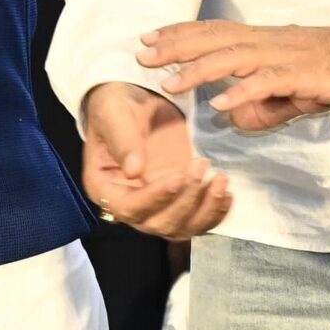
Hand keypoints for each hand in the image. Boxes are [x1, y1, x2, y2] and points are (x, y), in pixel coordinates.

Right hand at [82, 81, 231, 238]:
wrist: (135, 100)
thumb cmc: (117, 106)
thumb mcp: (114, 115)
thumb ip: (123, 141)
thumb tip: (134, 171)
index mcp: (103, 188)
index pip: (128, 208)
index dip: (154, 199)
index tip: (177, 177)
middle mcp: (128, 205)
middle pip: (158, 224)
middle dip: (185, 201)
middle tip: (200, 165)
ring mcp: (156, 207)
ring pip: (181, 228)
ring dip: (205, 211)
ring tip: (220, 180)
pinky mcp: (178, 202)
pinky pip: (198, 221)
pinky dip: (215, 213)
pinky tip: (226, 193)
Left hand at [140, 20, 329, 131]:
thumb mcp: (293, 91)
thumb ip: (264, 104)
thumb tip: (234, 120)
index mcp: (264, 42)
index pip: (214, 33)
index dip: (180, 34)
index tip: (147, 39)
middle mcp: (269, 43)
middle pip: (214, 40)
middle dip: (176, 47)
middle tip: (142, 56)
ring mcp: (286, 57)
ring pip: (235, 58)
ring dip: (199, 70)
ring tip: (169, 84)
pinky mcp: (306, 75)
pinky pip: (270, 82)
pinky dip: (244, 91)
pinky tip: (222, 104)